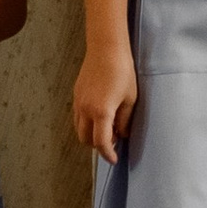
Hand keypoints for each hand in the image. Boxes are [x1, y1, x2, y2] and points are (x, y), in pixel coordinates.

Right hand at [71, 42, 136, 165]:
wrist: (106, 48)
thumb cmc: (123, 71)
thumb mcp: (130, 98)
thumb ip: (125, 120)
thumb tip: (123, 134)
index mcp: (101, 112)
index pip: (101, 143)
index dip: (108, 154)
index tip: (114, 159)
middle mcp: (86, 110)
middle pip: (86, 140)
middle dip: (99, 145)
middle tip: (114, 139)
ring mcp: (78, 103)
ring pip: (79, 130)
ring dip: (90, 135)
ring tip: (106, 127)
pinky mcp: (76, 95)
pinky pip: (77, 117)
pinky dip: (86, 123)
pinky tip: (98, 115)